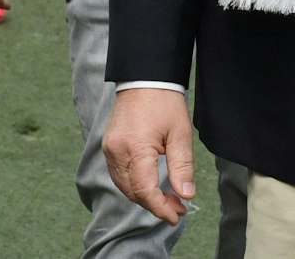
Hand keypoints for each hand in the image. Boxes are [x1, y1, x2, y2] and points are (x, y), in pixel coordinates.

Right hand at [103, 88, 195, 225]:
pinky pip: (119, 175)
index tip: (176, 216)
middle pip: (133, 192)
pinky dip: (134, 185)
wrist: (143, 78)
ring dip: (144, 197)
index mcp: (136, 148)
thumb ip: (182, 167)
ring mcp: (109, 149)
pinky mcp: (109, 146)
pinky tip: (151, 185)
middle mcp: (117, 152)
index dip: (161, 208)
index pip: (145, 191)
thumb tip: (186, 195)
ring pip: (124, 186)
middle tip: (178, 208)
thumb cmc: (164, 102)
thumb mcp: (180, 134)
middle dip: (155, 205)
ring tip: (168, 199)